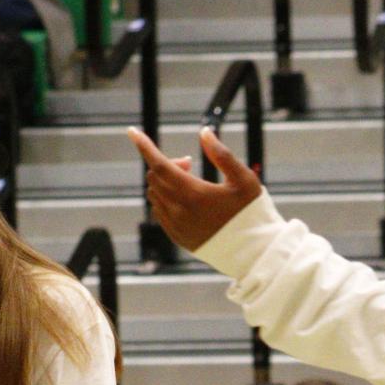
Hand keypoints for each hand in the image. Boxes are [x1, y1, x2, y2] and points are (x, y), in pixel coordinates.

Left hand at [129, 126, 262, 251]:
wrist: (253, 252)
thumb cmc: (251, 213)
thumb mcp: (243, 179)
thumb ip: (222, 154)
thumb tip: (204, 132)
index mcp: (193, 194)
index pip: (159, 165)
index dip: (144, 146)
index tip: (132, 131)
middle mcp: (179, 211)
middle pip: (155, 178)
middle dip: (166, 163)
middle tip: (189, 163)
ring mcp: (176, 227)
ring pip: (154, 195)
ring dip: (164, 181)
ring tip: (190, 181)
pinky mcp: (178, 238)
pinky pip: (159, 213)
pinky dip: (165, 199)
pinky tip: (185, 198)